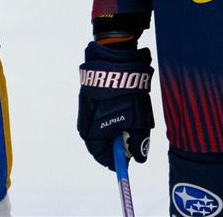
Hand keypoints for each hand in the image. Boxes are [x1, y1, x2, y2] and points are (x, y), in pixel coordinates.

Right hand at [77, 41, 153, 170]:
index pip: (104, 158)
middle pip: (102, 144)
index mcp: (92, 135)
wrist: (114, 62)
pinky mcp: (88, 100)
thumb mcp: (138, 122)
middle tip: (134, 136)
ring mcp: (85, 111)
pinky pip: (99, 116)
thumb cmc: (126, 95)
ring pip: (102, 129)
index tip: (132, 156)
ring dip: (115, 128)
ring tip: (130, 118)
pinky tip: (122, 107)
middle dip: (118, 143)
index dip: (119, 160)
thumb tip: (138, 158)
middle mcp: (84, 125)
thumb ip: (138, 144)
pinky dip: (111, 117)